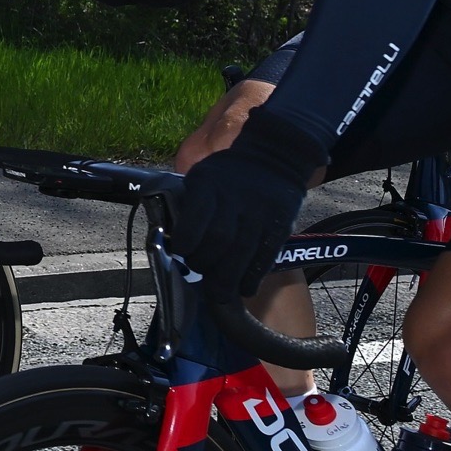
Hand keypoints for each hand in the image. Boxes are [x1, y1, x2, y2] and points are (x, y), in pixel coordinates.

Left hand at [171, 109, 326, 298]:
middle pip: (219, 239)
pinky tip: (243, 287)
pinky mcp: (280, 225)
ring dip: (227, 279)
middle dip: (204, 263)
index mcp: (208, 183)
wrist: (274, 157)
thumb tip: (170, 242)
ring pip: (242, 253)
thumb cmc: (227, 174)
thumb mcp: (202, 176)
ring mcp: (260, 213)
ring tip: (218, 293)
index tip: (181, 253)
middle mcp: (235, 198)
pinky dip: (252, 277)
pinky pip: (265, 257)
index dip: (186, 240)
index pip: (196, 216)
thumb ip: (189, 205)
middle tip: (197, 272)